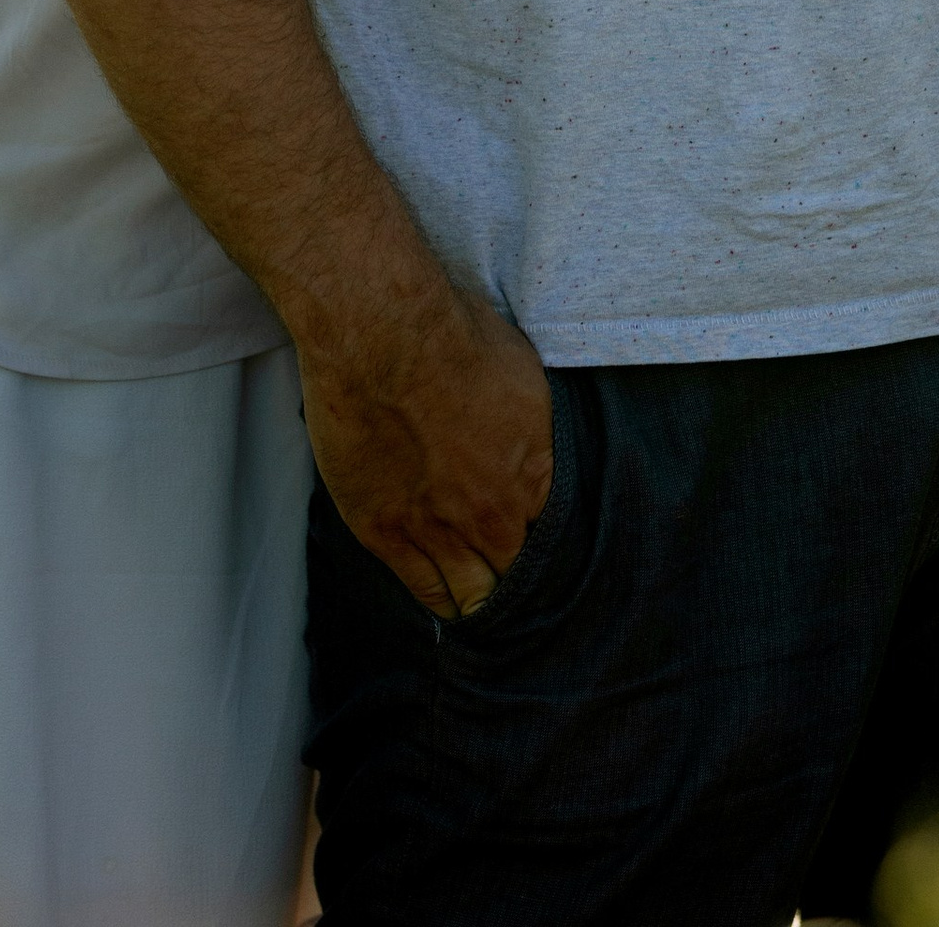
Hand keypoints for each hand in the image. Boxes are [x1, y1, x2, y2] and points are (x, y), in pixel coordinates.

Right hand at [297, 262, 553, 619]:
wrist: (382, 337)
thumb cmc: (451, 333)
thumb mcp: (522, 373)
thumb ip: (531, 425)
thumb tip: (531, 439)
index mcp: (533, 469)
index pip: (555, 533)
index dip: (546, 541)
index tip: (537, 542)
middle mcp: (495, 511)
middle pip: (518, 572)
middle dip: (517, 577)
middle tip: (512, 578)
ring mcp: (440, 529)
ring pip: (474, 595)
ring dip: (481, 600)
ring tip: (482, 602)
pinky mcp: (388, 534)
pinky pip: (425, 590)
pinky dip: (441, 602)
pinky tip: (448, 606)